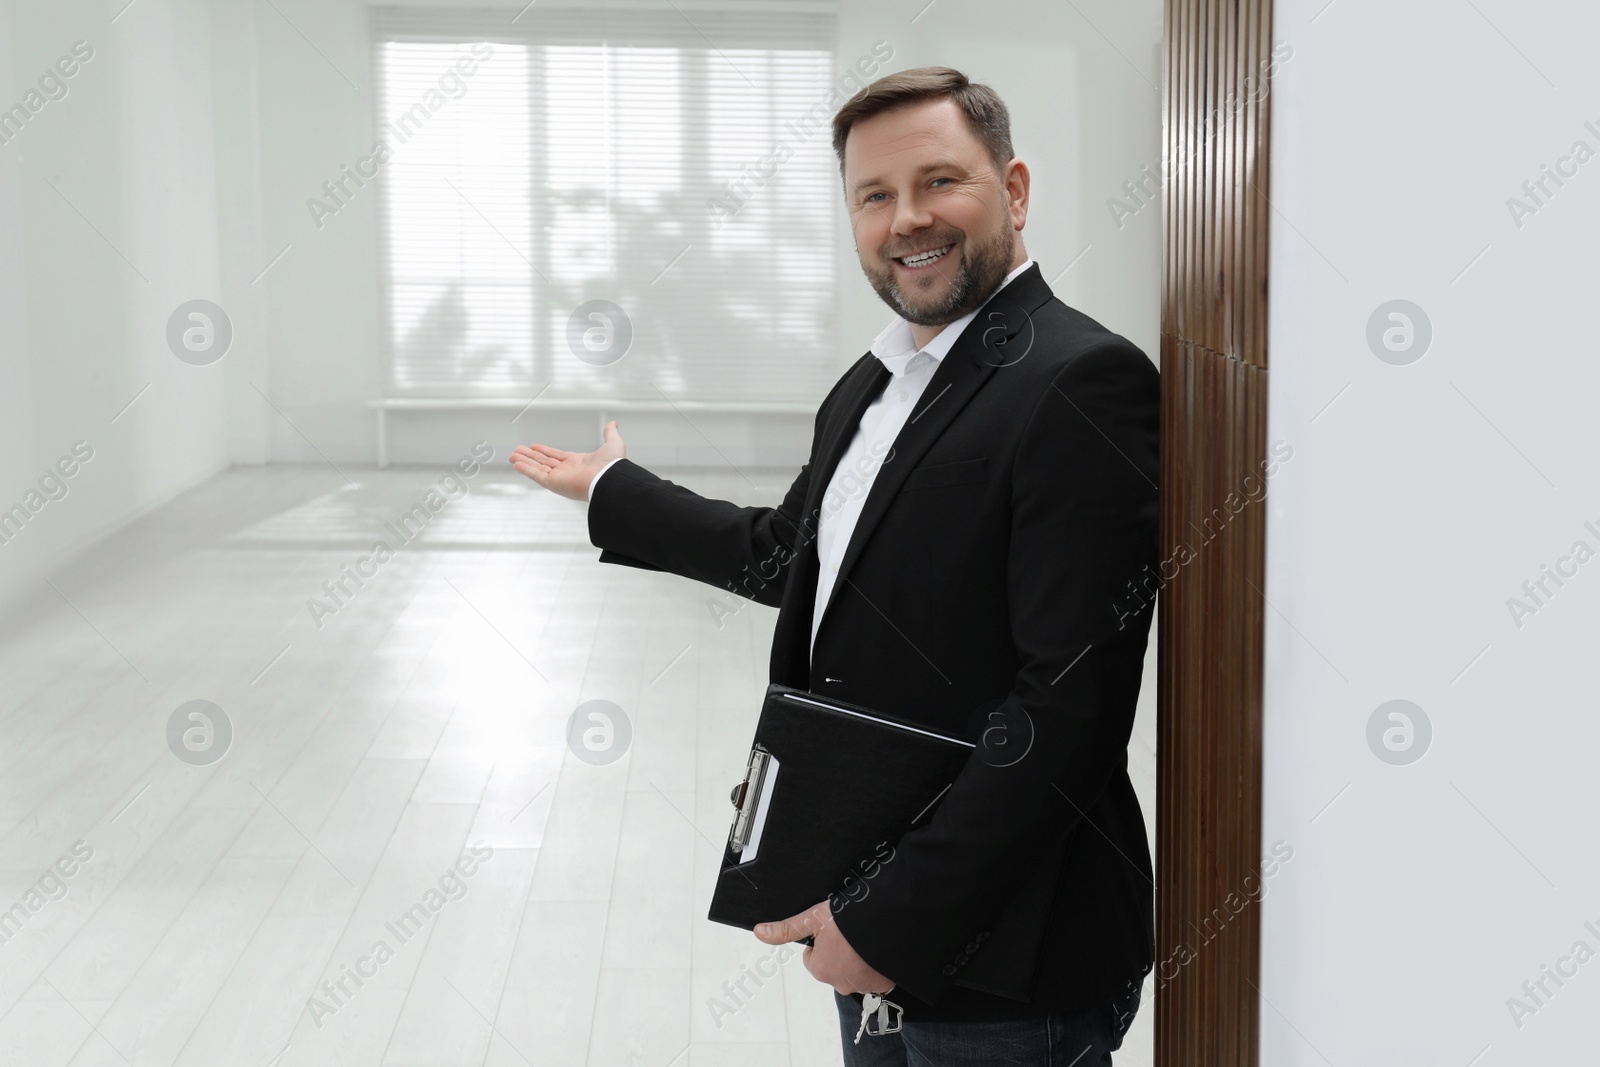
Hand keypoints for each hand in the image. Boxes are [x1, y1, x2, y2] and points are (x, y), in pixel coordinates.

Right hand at [509, 420, 624, 501]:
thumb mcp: (613, 443)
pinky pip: (536, 475)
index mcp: (578, 463)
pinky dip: (526, 469)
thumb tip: (613, 423)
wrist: (609, 479)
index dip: (545, 451)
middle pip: (544, 462)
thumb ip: (610, 433)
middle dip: (531, 456)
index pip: (557, 456)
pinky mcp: (554, 484)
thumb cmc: (612, 465)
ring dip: (524, 461)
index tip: (535, 447)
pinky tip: (516, 464)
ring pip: (537, 468)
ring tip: (512, 456)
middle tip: (518, 450)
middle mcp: (567, 471)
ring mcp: (560, 478)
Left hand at [754, 901, 893, 995]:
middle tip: (849, 934)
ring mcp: (863, 986)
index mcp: (820, 969)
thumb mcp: (813, 918)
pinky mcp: (883, 985)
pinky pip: (873, 976)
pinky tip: (875, 949)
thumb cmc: (849, 919)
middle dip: (839, 952)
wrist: (887, 921)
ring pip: (852, 971)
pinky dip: (873, 965)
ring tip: (863, 938)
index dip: (821, 942)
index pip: (813, 958)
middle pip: (832, 966)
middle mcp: (839, 983)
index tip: (832, 931)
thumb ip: (787, 929)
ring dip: (857, 959)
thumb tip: (759, 932)